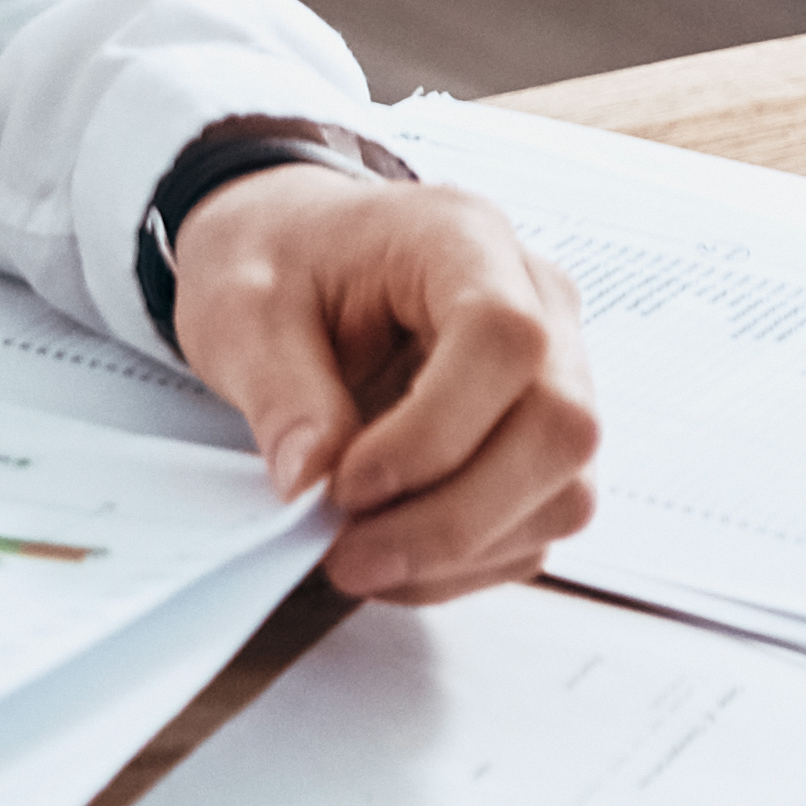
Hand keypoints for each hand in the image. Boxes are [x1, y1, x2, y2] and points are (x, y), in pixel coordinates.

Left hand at [166, 171, 598, 604]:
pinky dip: (463, 564)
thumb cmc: (278, 261)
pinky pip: (537, 525)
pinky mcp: (539, 443)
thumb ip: (280, 392)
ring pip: (564, 491)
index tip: (346, 483)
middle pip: (559, 428)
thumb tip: (312, 484)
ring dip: (459, 551)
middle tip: (349, 555)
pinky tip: (390, 557)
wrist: (294, 256)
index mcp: (464, 240)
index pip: (506, 340)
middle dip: (454, 518)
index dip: (435, 433)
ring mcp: (553, 375)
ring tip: (357, 558)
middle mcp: (537, 304)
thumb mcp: (242, 307)